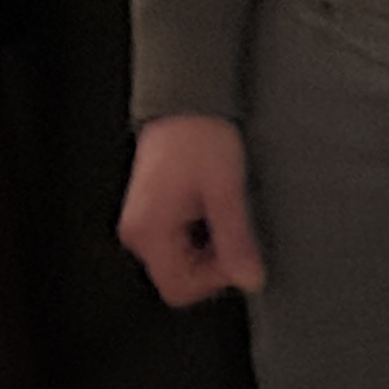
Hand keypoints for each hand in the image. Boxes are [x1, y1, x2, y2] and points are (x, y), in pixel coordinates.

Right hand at [116, 114, 266, 306]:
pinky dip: (197, 233)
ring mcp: (142, 221)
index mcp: (150, 230)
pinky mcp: (150, 211)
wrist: (185, 100)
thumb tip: (250, 278)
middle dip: (211, 262)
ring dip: (206, 246)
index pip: (179, 288)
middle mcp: (138, 230)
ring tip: (218, 208)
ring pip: (178, 260)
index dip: (213, 279)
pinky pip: (175, 241)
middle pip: (178, 277)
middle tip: (230, 225)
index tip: (235, 253)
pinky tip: (208, 204)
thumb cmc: (200, 136)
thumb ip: (237, 240)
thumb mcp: (226, 191)